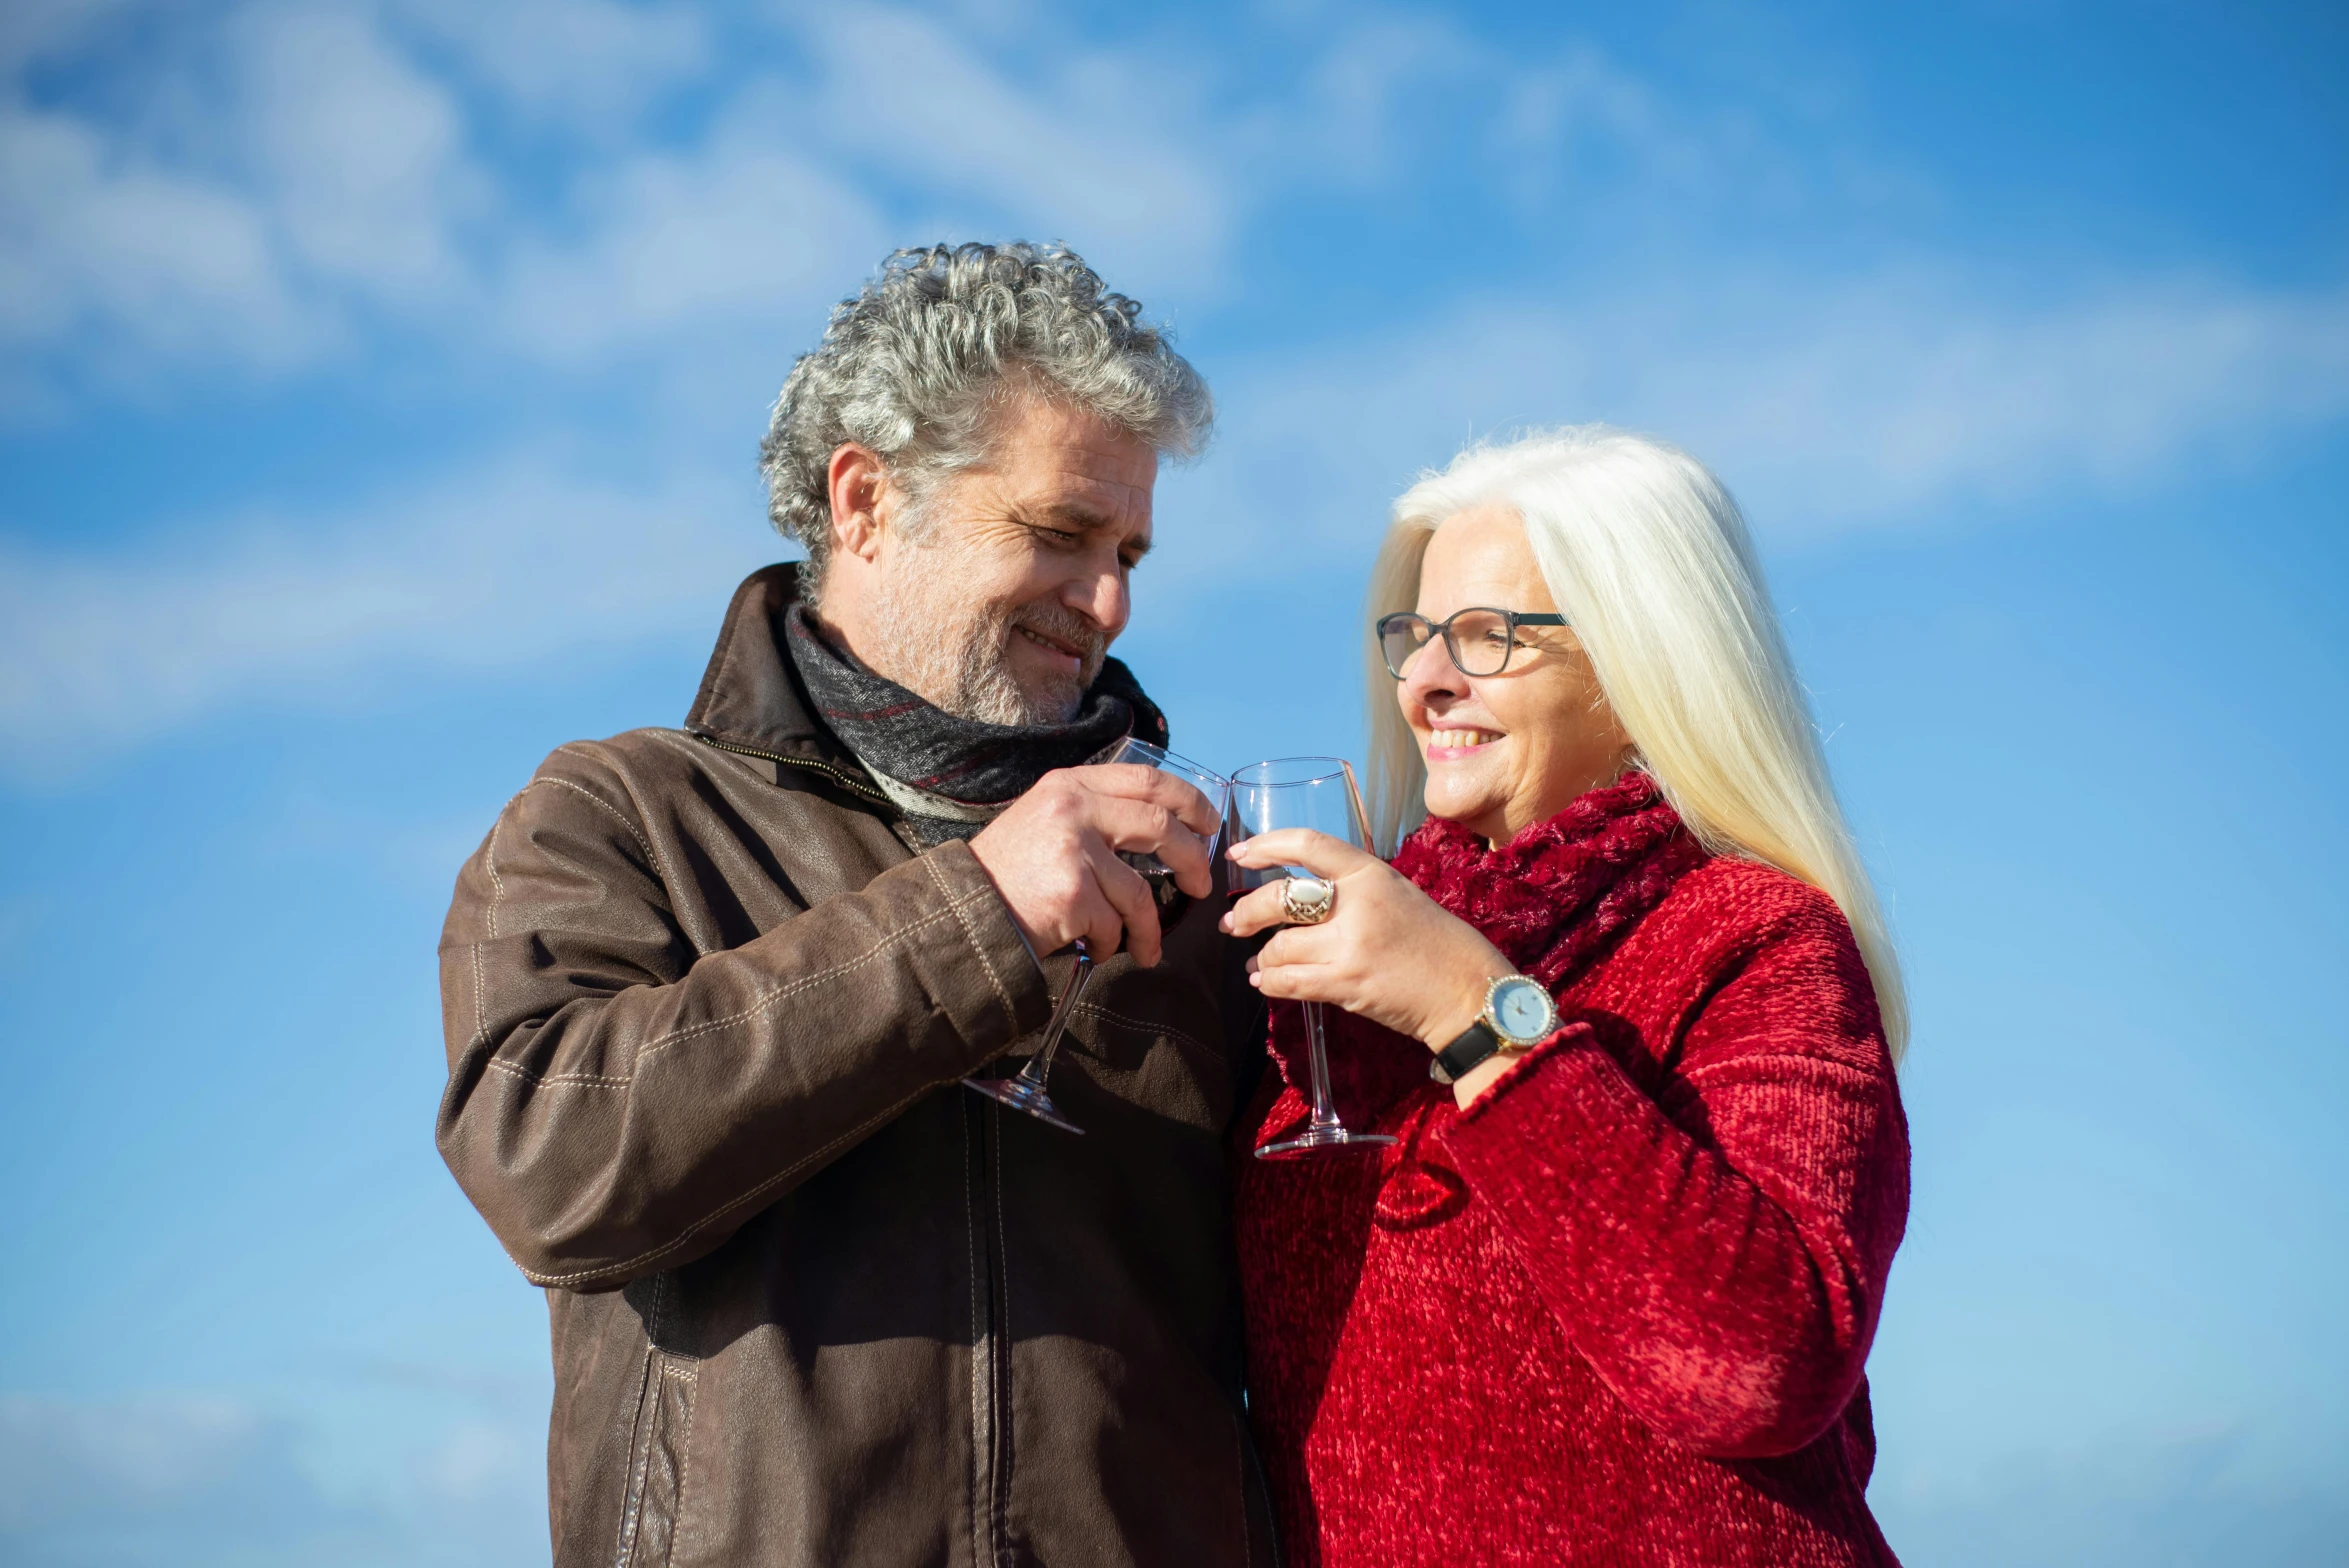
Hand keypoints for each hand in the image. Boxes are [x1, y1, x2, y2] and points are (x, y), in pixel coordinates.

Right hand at [968, 763, 1221, 966]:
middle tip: (1200, 885)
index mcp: (1072, 784)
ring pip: (1140, 893)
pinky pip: (1113, 925)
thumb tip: (1161, 827)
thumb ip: (1094, 811)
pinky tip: (1095, 949)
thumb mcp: (1047, 818)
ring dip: (1149, 928)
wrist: (966, 908)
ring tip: (1147, 947)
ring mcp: (1073, 849)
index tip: (1209, 823)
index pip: (1147, 779)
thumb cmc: (1011, 871)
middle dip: (1192, 859)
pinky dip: (1111, 945)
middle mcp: (1073, 808)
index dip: (1189, 800)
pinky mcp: (1072, 893)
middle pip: (1160, 826)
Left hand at [1221, 829, 1515, 1050]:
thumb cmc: (1434, 942)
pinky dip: (1269, 982)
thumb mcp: (1397, 894)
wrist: (1466, 989)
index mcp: (1371, 873)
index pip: (1308, 845)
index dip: (1266, 844)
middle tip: (1234, 923)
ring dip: (1261, 958)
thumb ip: (1352, 889)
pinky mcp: (1345, 984)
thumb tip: (1297, 895)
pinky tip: (1266, 982)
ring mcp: (1349, 946)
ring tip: (1259, 963)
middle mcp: (1357, 904)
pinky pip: (1288, 981)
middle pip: (1279, 898)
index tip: (1239, 852)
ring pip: (1278, 947)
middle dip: (1247, 912)